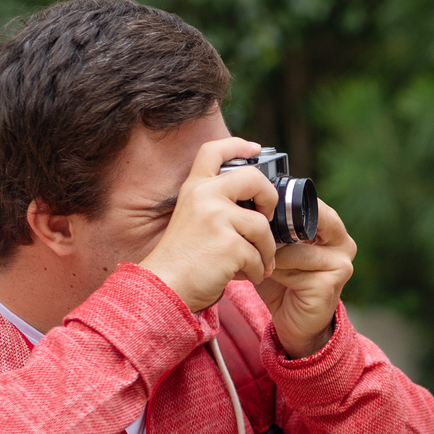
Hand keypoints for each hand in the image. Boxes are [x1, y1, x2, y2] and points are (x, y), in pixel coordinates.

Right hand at [139, 137, 278, 311]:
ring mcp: (217, 218)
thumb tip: (255, 207)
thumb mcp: (191, 220)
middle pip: (254, 178)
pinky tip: (247, 276)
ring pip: (262, 226)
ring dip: (266, 250)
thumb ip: (215, 206)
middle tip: (267, 218)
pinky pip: (259, 255)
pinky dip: (258, 270)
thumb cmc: (181, 261)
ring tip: (257, 264)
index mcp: (194, 188)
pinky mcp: (229, 244)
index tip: (255, 149)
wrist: (164, 288)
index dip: (237, 145)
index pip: (213, 151)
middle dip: (269, 198)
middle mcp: (204, 196)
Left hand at [254, 198, 354, 357]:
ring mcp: (340, 265)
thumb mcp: (280, 248)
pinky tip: (270, 279)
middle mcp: (345, 244)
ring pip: (292, 250)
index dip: (281, 209)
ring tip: (263, 264)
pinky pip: (290, 271)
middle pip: (304, 223)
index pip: (310, 205)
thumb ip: (275, 227)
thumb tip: (253, 205)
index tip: (259, 216)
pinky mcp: (328, 285)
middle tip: (259, 239)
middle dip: (277, 232)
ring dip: (271, 257)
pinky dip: (274, 274)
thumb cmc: (285, 282)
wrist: (294, 323)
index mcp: (336, 229)